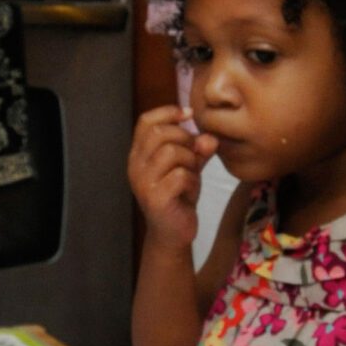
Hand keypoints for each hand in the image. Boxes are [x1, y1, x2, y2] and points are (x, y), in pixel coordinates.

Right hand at [129, 105, 214, 251]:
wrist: (173, 233)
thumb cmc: (179, 195)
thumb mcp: (189, 165)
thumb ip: (198, 148)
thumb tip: (210, 137)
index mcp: (138, 154)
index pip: (146, 122)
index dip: (168, 112)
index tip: (189, 115)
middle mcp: (135, 166)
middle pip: (160, 133)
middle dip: (185, 139)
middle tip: (195, 155)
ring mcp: (143, 183)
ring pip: (171, 152)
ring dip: (190, 161)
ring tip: (192, 174)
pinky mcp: (155, 199)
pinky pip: (180, 175)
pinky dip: (192, 180)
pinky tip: (189, 190)